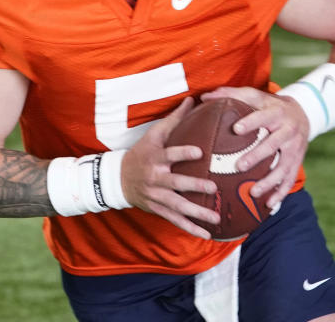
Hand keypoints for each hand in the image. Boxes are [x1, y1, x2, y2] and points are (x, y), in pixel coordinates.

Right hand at [121, 97, 220, 238]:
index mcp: (155, 157)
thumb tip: (192, 99)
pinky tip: (207, 235)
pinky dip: (191, 228)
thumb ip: (174, 119)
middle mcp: (155, 178)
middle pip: (175, 183)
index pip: (170, 154)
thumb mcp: (153, 135)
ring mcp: (156, 196)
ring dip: (197, 213)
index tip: (199, 152)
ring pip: (178, 206)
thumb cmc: (141, 153)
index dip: (183, 153)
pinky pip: (175, 220)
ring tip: (216, 218)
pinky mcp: (158, 209)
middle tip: (213, 188)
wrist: (118, 179)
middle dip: (194, 186)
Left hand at [200, 86, 308, 209]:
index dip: (251, 122)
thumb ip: (230, 94)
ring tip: (252, 192)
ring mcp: (295, 148)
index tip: (236, 128)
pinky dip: (280, 193)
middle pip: (273, 144)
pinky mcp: (298, 162)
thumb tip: (204, 96)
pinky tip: (269, 206)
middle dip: (257, 156)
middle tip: (239, 166)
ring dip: (269, 181)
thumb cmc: (269, 105)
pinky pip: (290, 179)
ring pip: (284, 167)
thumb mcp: (254, 95)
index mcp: (276, 112)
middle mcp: (288, 130)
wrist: (302, 114)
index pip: (263, 117)